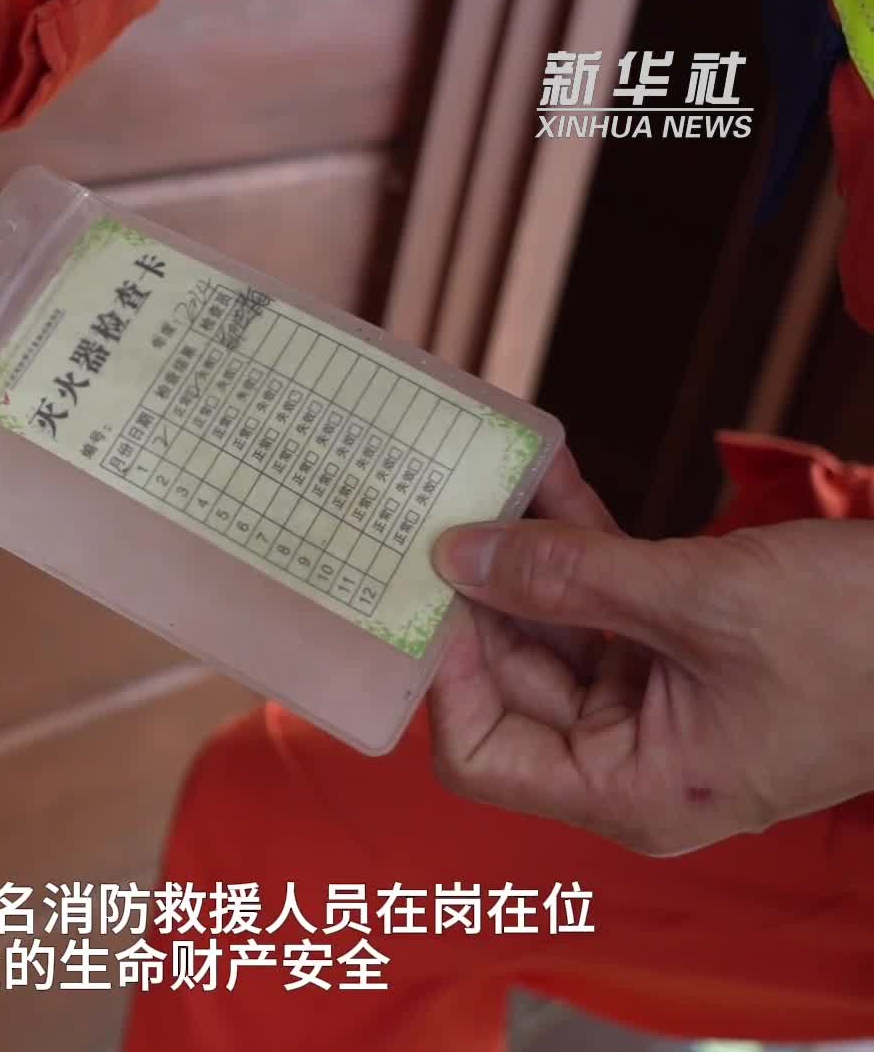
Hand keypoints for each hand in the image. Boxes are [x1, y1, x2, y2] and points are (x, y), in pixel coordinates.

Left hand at [425, 448, 873, 855]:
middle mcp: (633, 759)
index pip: (483, 759)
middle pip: (511, 683)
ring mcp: (660, 705)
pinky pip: (607, 601)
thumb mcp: (700, 600)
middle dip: (478, 597)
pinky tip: (548, 474)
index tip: (437, 593)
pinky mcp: (688, 653)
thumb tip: (460, 555)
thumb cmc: (862, 639)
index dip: (448, 679)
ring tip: (485, 480)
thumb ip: (569, 578)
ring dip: (525, 555)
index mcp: (631, 790)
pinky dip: (580, 544)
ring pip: (556, 630)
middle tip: (434, 514)